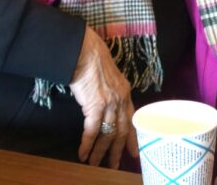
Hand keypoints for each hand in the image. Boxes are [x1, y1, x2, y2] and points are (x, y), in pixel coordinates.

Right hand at [69, 27, 138, 167]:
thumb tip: (103, 105)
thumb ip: (110, 92)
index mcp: (125, 92)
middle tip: (114, 165)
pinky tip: (83, 154)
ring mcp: (110, 103)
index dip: (133, 137)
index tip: (134, 152)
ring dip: (100, 152)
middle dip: (117, 150)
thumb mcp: (108, 78)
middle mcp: (121, 99)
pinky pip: (93, 130)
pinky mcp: (95, 105)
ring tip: (95, 164)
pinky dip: (87, 144)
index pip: (132, 119)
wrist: (85, 51)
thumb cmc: (93, 60)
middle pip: (122, 131)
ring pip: (108, 134)